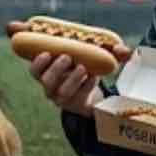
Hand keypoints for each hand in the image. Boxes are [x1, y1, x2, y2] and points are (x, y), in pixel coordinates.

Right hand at [12, 20, 131, 117]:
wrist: (98, 94)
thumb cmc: (91, 66)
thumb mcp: (99, 53)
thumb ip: (111, 49)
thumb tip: (125, 50)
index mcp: (48, 64)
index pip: (31, 57)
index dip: (29, 50)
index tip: (42, 49)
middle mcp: (49, 81)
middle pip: (39, 77)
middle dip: (52, 67)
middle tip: (67, 57)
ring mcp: (60, 95)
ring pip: (57, 91)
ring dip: (69, 78)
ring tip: (82, 68)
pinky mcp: (73, 106)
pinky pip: (76, 98)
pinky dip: (85, 86)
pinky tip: (93, 78)